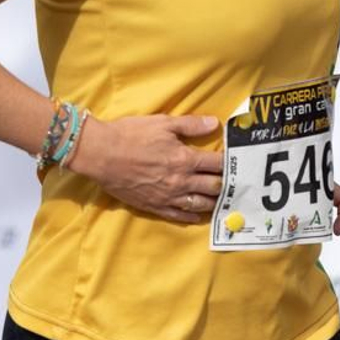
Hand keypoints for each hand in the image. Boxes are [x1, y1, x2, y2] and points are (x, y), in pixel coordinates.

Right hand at [68, 114, 223, 223]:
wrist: (101, 154)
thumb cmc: (131, 135)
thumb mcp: (163, 123)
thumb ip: (191, 125)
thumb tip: (215, 123)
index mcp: (184, 159)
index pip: (217, 165)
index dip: (230, 164)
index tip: (238, 162)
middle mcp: (180, 181)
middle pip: (213, 187)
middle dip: (226, 184)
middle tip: (234, 182)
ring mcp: (168, 197)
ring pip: (200, 204)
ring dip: (214, 202)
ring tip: (222, 199)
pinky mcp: (155, 206)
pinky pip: (180, 216)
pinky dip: (193, 216)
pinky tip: (199, 214)